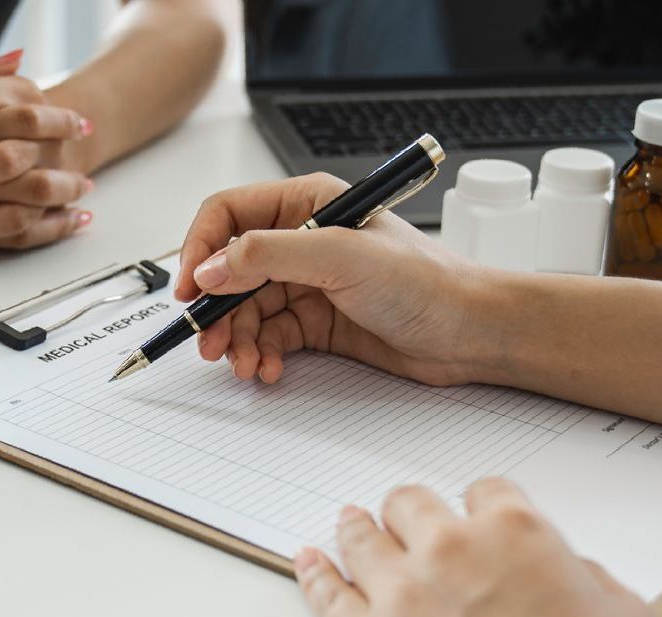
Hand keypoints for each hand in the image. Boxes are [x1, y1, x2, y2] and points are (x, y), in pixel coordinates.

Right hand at [0, 75, 91, 258]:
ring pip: (18, 203)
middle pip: (27, 160)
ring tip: (81, 203)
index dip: (52, 118)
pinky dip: (30, 236)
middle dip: (63, 164)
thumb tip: (17, 62)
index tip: (76, 120)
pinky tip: (50, 233)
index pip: (14, 115)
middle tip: (86, 166)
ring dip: (56, 204)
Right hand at [175, 173, 499, 385]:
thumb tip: (210, 267)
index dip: (200, 249)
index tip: (190, 289)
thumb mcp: (341, 257)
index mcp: (306, 203)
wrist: (471, 333)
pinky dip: (260, 355)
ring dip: (236, 339)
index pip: (228, 215)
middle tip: (209, 342)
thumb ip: (268, 255)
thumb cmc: (427, 281)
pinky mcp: (315, 321)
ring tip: (244, 364)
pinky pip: (267, 336)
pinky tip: (269, 368)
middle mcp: (301, 239)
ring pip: (244, 309)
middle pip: (229, 270)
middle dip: (216, 309)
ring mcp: (306, 282)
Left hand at [293, 479, 661, 616]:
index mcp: (516, 533)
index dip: (483, 505)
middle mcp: (450, 550)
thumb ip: (588, 580)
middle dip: (412, 513)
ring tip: (354, 525)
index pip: (486, 489)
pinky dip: (316, 574)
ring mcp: (400, 594)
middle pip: (410, 503)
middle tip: (409, 521)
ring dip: (360, 531)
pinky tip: (312, 562)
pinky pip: (325, 593)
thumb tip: (570, 577)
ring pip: (361, 537)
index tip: (478, 513)